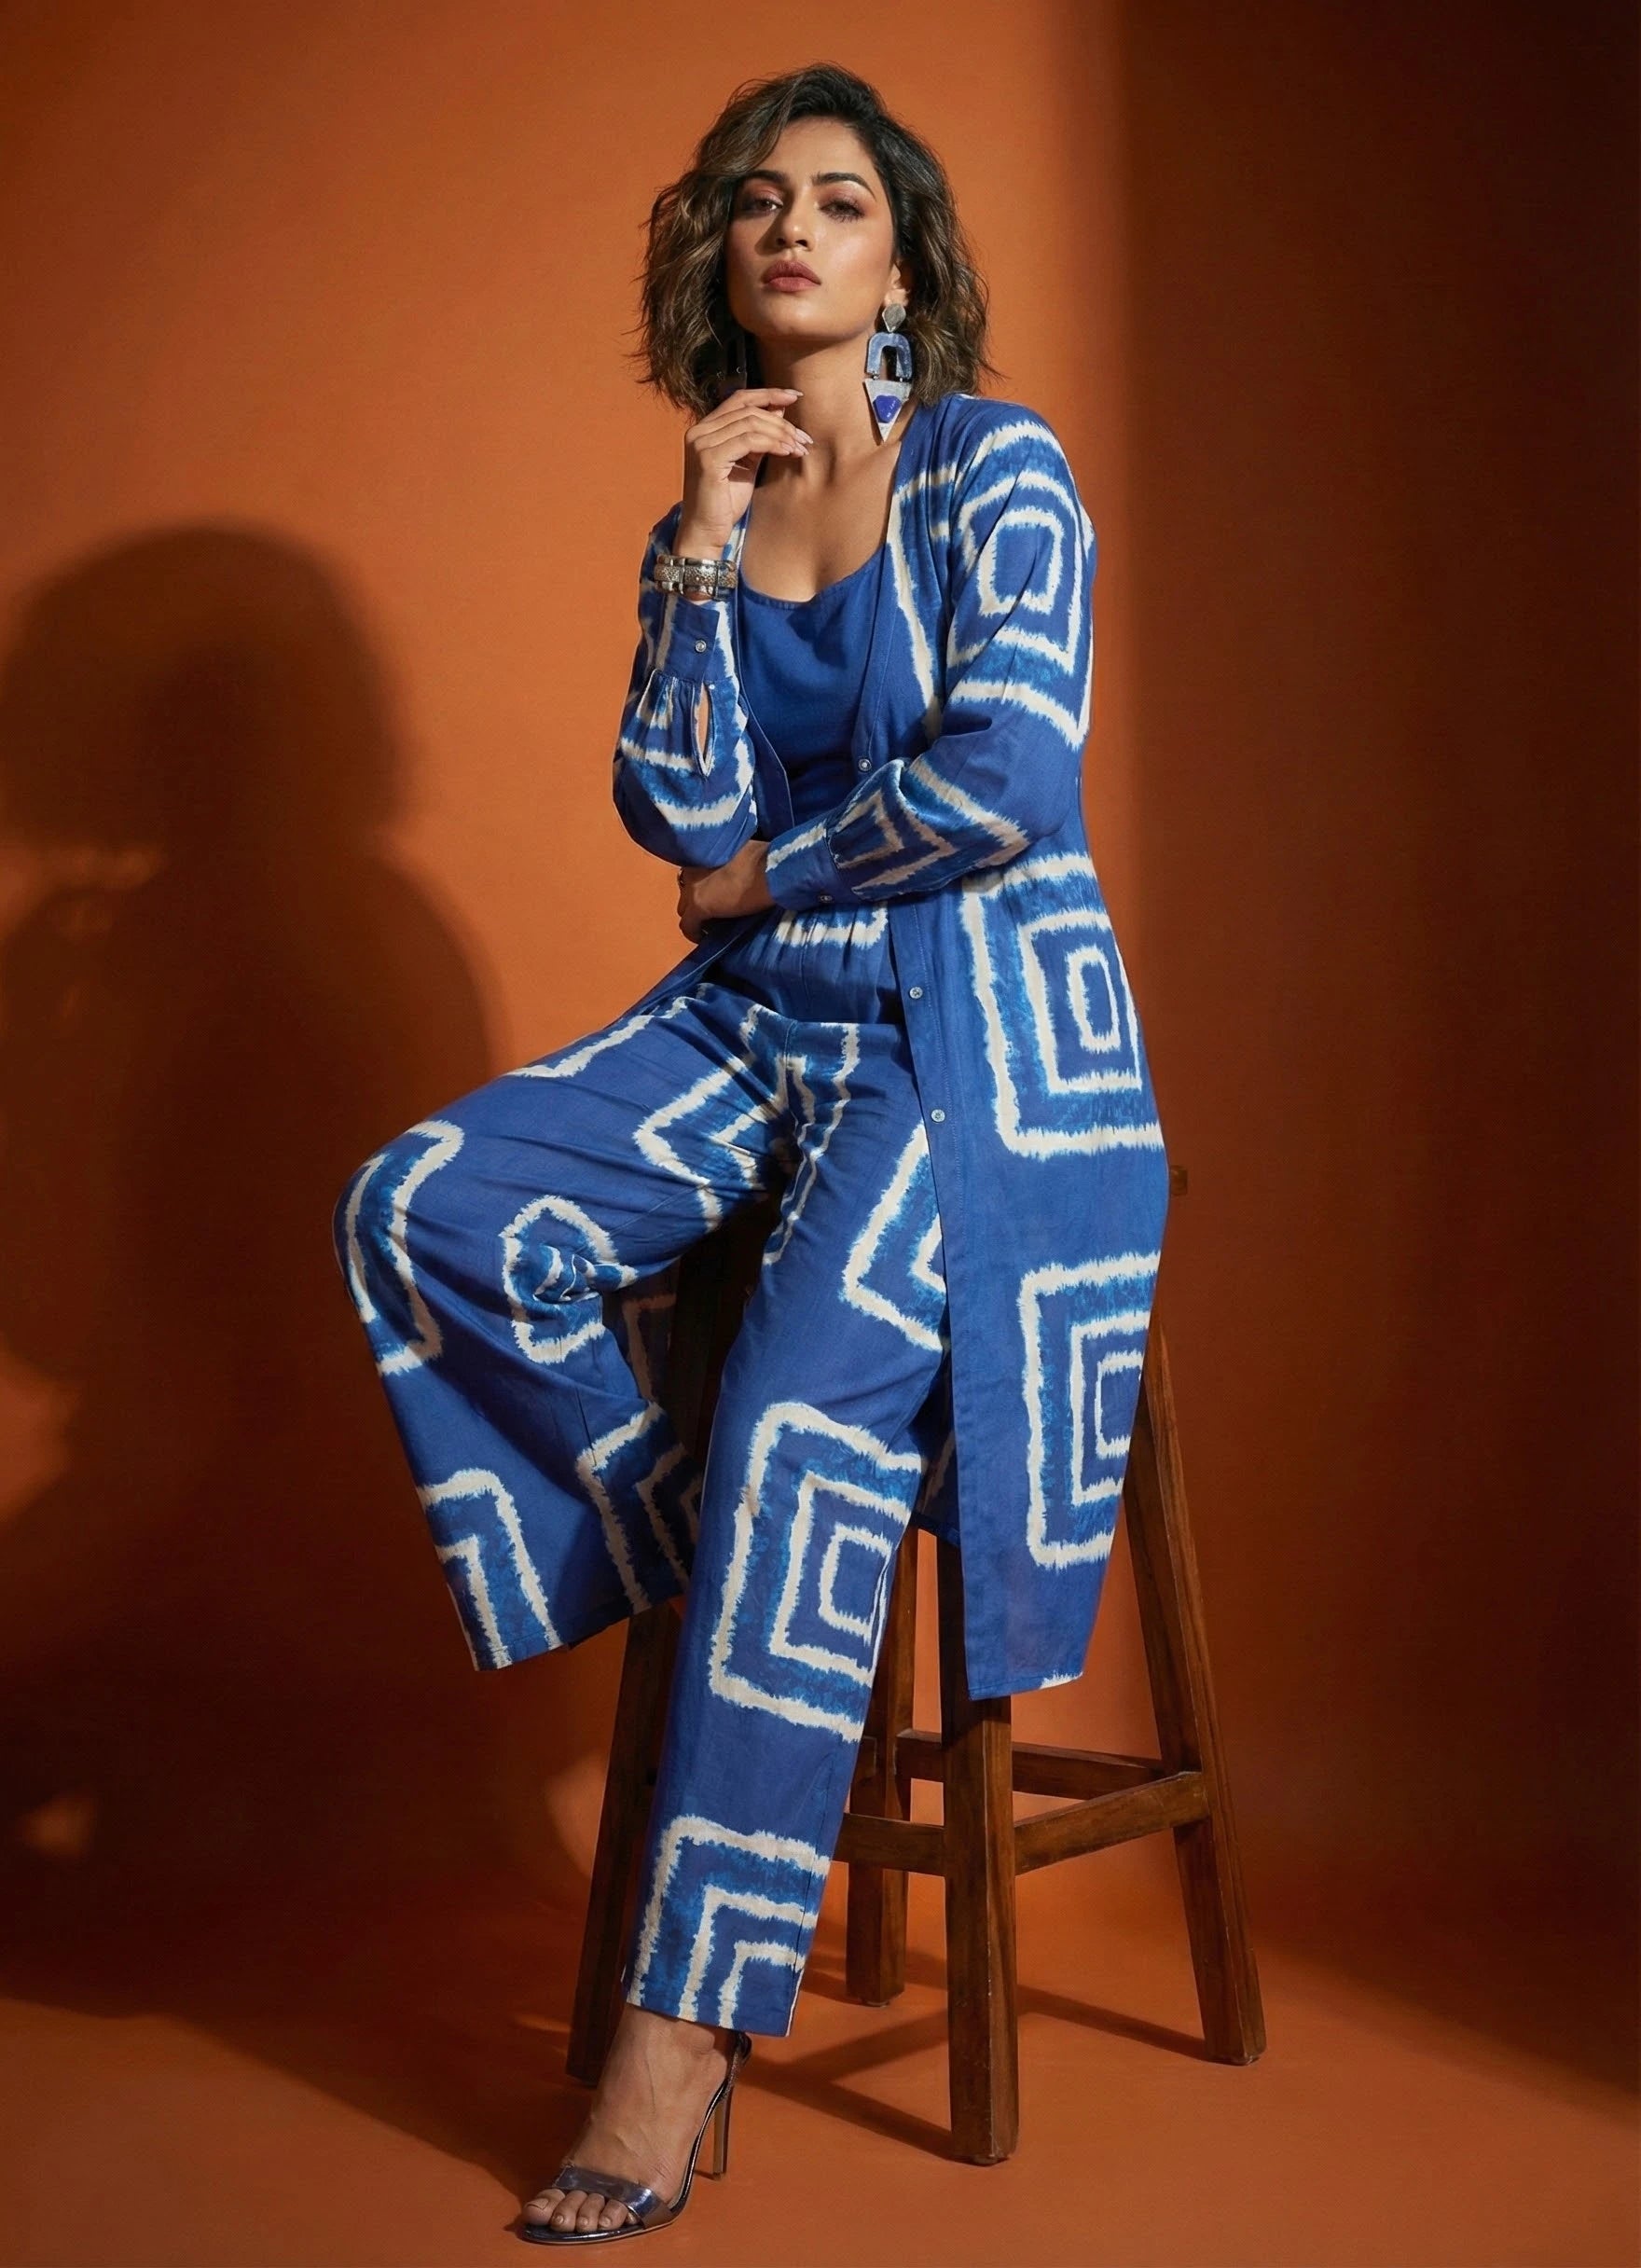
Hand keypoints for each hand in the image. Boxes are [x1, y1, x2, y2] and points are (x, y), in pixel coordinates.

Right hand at [674, 388, 811, 556]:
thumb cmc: (726, 502)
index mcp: (705, 429)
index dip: (768, 394)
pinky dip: (772, 443)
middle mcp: (699, 431)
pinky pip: (748, 441)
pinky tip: (788, 452)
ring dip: (781, 433)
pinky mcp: (708, 458)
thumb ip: (759, 437)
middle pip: (748, 411)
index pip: (739, 399)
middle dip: (781, 422)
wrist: (706, 532)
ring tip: (799, 448)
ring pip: (750, 423)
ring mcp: (701, 443)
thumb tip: (780, 410)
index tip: (795, 396)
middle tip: (804, 438)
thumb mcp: (747, 463)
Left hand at [676, 839, 773, 941]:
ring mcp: (692, 888)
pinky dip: (694, 933)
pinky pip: (688, 926)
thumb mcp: (743, 855)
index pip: (694, 876)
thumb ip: (732, 863)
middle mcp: (692, 869)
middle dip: (698, 902)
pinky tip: (704, 938)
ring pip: (684, 909)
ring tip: (712, 925)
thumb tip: (739, 870)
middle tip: (715, 912)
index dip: (704, 888)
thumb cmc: (762, 859)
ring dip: (696, 917)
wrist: (765, 869)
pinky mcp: (697, 907)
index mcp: (703, 855)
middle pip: (686, 893)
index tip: (716, 896)